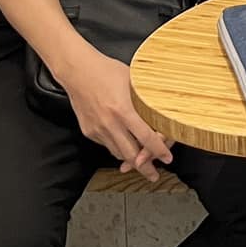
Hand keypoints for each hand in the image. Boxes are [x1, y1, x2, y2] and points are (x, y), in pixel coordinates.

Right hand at [58, 45, 173, 181]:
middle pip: (131, 155)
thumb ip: (145, 99)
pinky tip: (124, 146)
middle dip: (144, 168)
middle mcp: (110, 123)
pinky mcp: (89, 131)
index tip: (167, 158)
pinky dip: (117, 148)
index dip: (159, 150)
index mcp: (123, 110)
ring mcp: (98, 129)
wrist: (78, 71)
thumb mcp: (133, 82)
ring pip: (118, 153)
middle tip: (153, 175)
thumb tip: (163, 108)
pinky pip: (106, 145)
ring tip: (140, 163)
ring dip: (130, 160)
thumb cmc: (106, 71)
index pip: (146, 137)